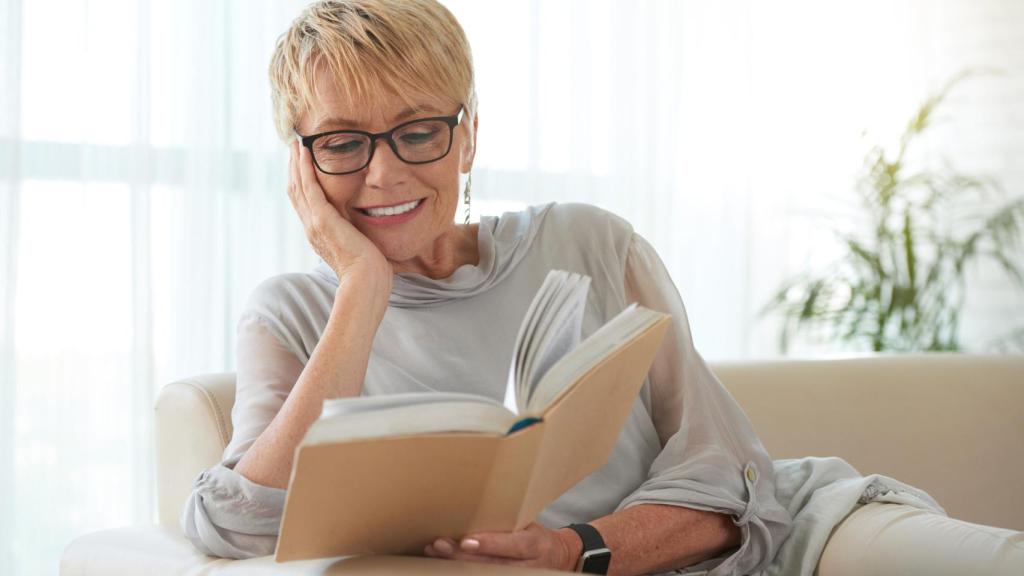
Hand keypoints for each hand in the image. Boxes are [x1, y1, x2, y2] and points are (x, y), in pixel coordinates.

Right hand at [287, 140, 392, 294]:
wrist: (366, 282)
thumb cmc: (370, 271)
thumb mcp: (361, 247)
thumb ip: (359, 235)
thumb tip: (368, 229)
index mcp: (319, 235)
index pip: (305, 204)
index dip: (301, 183)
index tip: (302, 165)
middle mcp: (312, 228)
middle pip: (296, 192)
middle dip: (294, 169)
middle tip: (295, 147)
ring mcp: (314, 224)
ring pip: (298, 187)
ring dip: (296, 164)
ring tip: (297, 144)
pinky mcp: (322, 220)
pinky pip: (308, 188)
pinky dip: (304, 169)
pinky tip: (304, 153)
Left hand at [424, 523, 581, 571]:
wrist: (559, 557)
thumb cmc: (536, 535)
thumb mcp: (529, 524)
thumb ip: (506, 522)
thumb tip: (472, 507)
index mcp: (535, 544)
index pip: (512, 546)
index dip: (489, 544)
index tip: (466, 541)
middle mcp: (529, 566)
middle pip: (493, 565)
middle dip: (463, 556)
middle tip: (439, 544)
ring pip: (486, 574)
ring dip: (456, 564)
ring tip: (435, 552)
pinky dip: (463, 570)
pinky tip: (444, 562)